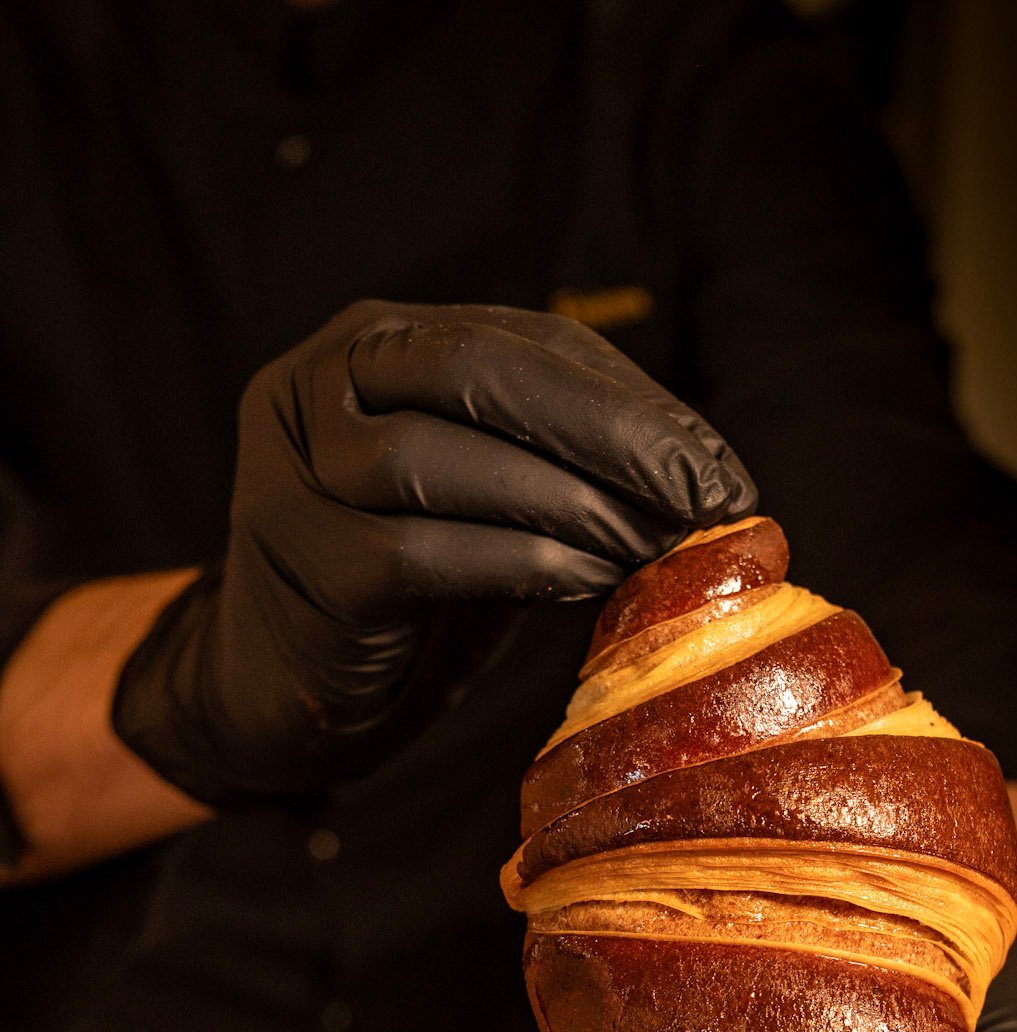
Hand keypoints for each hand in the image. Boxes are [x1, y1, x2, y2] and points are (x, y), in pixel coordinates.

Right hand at [113, 303, 754, 802]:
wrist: (277, 690)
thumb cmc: (405, 593)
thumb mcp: (486, 503)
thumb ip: (559, 467)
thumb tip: (708, 484)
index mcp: (374, 342)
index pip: (523, 341)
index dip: (632, 401)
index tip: (722, 470)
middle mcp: (319, 381)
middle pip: (479, 372)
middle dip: (611, 433)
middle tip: (706, 497)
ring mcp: (294, 468)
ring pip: (441, 458)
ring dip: (569, 501)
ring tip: (651, 547)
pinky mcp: (299, 558)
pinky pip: (418, 550)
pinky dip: (515, 560)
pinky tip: (585, 581)